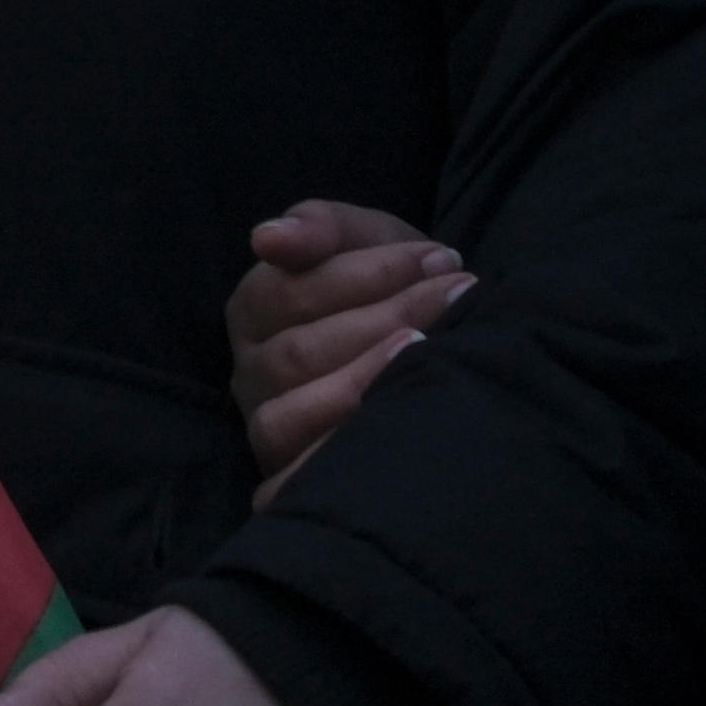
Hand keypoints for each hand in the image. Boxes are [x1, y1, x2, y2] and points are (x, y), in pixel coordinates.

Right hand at [226, 203, 466, 504]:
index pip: (289, 291)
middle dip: (384, 320)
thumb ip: (320, 227)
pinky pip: (301, 474)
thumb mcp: (363, 240)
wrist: (428, 343)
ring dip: (367, 379)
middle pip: (297, 353)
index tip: (440, 260)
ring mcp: (267, 429)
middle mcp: (249, 372)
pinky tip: (402, 416)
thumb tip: (268, 238)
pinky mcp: (289, 478)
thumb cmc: (390, 287)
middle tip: (456, 296)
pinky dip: (350, 444)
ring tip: (428, 349)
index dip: (366, 275)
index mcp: (253, 309)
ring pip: (293, 414)